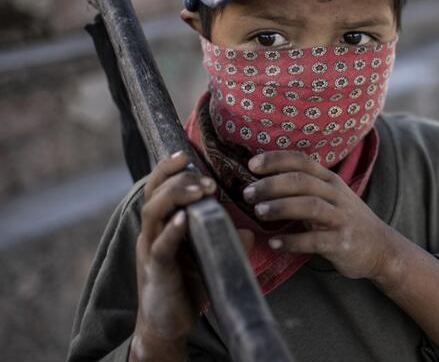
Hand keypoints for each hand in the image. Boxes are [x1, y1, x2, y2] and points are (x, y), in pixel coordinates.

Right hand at [131, 152, 252, 360]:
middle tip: (201, 173)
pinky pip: (161, 247)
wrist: (168, 325)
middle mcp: (151, 232)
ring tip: (201, 189)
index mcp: (161, 223)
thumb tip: (250, 231)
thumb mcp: (209, 257)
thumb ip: (226, 241)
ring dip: (176, 197)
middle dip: (176, 177)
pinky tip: (185, 221)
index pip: (160, 187)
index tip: (186, 152)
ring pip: (153, 214)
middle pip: (153, 193)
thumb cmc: (187, 285)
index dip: (168, 168)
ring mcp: (150, 251)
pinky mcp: (156, 272)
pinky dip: (172, 232)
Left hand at [243, 152, 398, 281]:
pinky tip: (274, 243)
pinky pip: (315, 240)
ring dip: (281, 207)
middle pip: (302, 181)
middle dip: (271, 184)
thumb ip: (304, 187)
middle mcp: (336, 195)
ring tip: (258, 212)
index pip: (303, 161)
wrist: (380, 247)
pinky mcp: (341, 243)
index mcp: (330, 181)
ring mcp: (340, 219)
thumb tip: (264, 180)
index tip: (252, 164)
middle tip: (248, 193)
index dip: (277, 159)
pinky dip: (293, 241)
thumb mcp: (330, 196)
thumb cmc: (345, 219)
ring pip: (310, 206)